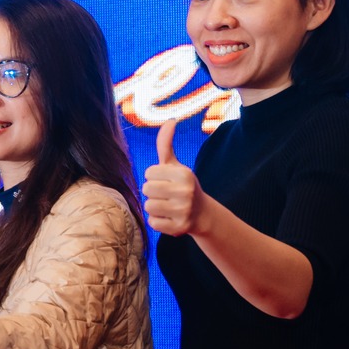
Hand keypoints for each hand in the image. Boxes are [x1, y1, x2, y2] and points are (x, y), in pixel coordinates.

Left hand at [142, 120, 206, 236]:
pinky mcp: (179, 228)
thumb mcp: (176, 165)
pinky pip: (152, 222)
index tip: (167, 181)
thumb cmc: (182, 186)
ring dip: (154, 207)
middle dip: (153, 192)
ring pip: (148, 206)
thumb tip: (171, 120)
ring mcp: (183, 211)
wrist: (201, 214)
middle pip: (146, 189)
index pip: (149, 173)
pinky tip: (169, 217)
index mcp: (185, 174)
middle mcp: (186, 192)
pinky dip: (158, 221)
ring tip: (167, 206)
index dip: (154, 177)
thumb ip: (166, 144)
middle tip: (166, 195)